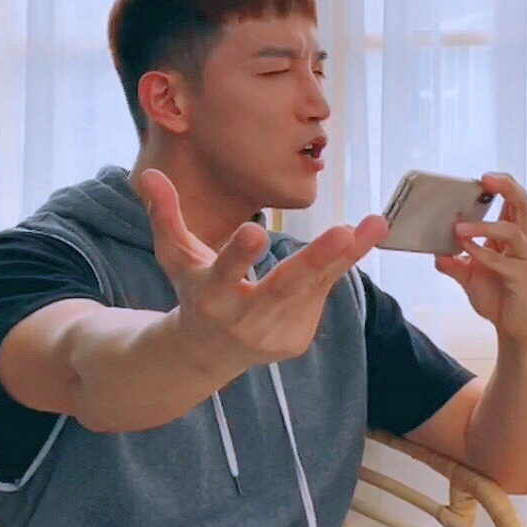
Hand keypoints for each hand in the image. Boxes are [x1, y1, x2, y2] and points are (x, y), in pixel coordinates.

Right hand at [138, 168, 389, 363]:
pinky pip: (319, 295)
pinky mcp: (294, 342)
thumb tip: (149, 172)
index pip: (224, 272)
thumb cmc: (192, 292)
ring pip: (314, 288)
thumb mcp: (175, 256)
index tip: (255, 229)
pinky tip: (345, 247)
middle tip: (344, 232)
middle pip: (283, 287)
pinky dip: (334, 267)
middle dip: (316, 261)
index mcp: (210, 294)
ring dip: (348, 256)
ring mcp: (272, 334)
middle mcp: (242, 318)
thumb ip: (165, 215)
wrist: (204, 354)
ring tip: (377, 223)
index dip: (238, 254)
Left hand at [434, 173, 526, 344]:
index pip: (513, 201)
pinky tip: (466, 250)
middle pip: (523, 204)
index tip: (483, 177)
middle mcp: (525, 242)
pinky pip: (504, 262)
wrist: (516, 328)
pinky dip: (483, 254)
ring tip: (458, 228)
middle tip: (485, 180)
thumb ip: (452, 262)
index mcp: (514, 235)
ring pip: (512, 230)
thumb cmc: (498, 296)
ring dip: (483, 227)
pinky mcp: (524, 278)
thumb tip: (434, 252)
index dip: (502, 186)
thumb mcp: (468, 276)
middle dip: (505, 188)